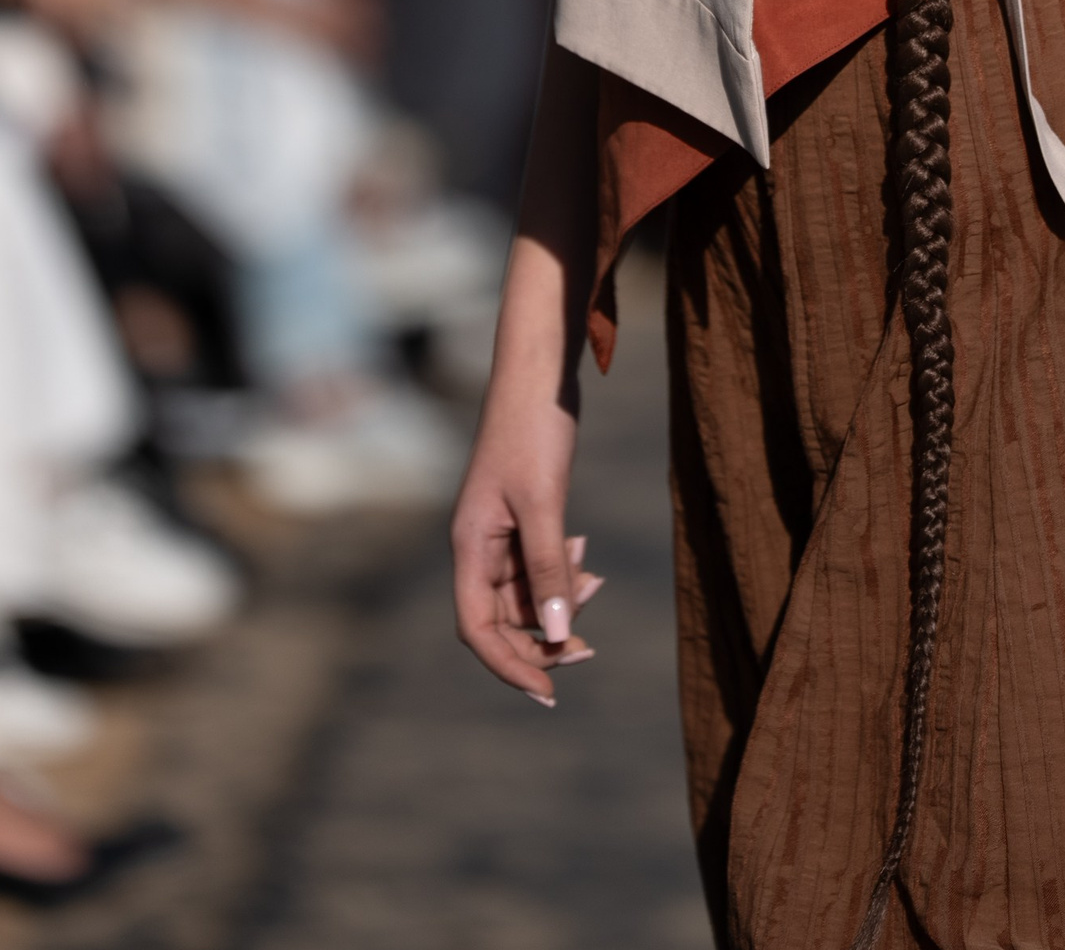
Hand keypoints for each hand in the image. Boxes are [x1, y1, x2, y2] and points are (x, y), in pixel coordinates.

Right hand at [451, 392, 600, 704]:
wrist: (539, 373)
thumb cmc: (534, 430)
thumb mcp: (544, 501)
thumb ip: (547, 568)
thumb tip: (554, 632)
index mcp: (470, 546)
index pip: (478, 628)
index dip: (509, 664)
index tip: (547, 690)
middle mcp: (479, 545)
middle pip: (502, 617)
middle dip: (541, 636)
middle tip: (586, 648)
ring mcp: (500, 531)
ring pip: (525, 591)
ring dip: (557, 601)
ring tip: (594, 585)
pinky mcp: (523, 514)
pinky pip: (537, 563)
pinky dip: (562, 571)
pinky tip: (586, 558)